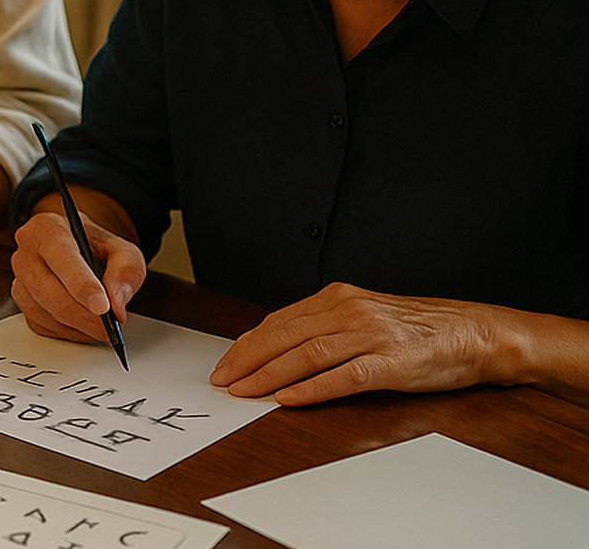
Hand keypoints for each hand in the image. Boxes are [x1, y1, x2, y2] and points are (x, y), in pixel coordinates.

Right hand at [10, 207, 144, 344]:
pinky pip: (41, 324)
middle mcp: (26, 251)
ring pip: (44, 312)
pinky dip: (67, 332)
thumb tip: (116, 305)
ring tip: (101, 327)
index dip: (82, 286)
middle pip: (50, 292)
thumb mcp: (123, 251)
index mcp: (48, 228)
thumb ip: (126, 271)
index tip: (103, 307)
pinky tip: (84, 326)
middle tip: (110, 328)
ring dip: (77, 326)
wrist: (78, 248)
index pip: (62, 258)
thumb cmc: (96, 248)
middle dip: (83, 316)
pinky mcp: (21, 300)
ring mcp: (19, 278)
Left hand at [210, 283, 513, 404]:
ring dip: (270, 375)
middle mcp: (350, 311)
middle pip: (284, 335)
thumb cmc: (417, 329)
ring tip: (245, 392)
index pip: (278, 321)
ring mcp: (371, 336)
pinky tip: (289, 398)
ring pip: (307, 354)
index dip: (246, 344)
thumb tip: (276, 347)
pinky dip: (312, 388)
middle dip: (247, 360)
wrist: (474, 333)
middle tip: (223, 381)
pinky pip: (343, 376)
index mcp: (338, 297)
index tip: (225, 363)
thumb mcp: (362, 316)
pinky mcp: (391, 363)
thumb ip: (323, 326)